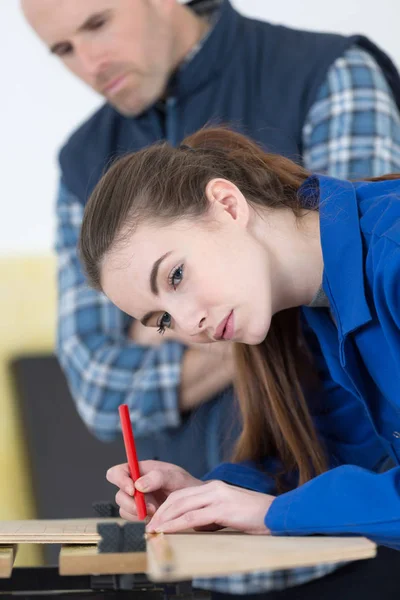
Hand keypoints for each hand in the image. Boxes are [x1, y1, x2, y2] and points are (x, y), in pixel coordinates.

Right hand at [106, 460, 203, 519]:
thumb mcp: (174, 476)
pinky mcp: (140, 515)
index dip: (120, 480)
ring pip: (123, 509)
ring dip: (138, 513)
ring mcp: (135, 501)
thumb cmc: (183, 484)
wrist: (193, 503)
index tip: (133, 490)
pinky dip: (142, 520)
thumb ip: (157, 477)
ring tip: (157, 511)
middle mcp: (133, 485)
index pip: (117, 472)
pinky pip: (132, 520)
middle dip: (132, 503)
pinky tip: (156, 517)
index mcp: (138, 470)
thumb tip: (138, 484)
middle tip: (150, 508)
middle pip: (118, 495)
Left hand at [146, 480, 274, 534]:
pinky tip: (168, 530)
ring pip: (182, 506)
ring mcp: (217, 497)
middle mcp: (214, 488)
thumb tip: (195, 525)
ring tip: (154, 529)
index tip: (157, 518)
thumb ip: (212, 514)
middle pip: (178, 497)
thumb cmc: (256, 516)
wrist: (277, 514)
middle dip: (161, 512)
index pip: (183, 494)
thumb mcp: (229, 512)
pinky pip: (193, 517)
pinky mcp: (222, 509)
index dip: (167, 506)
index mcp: (215, 487)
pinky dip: (177, 524)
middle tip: (150, 525)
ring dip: (165, 519)